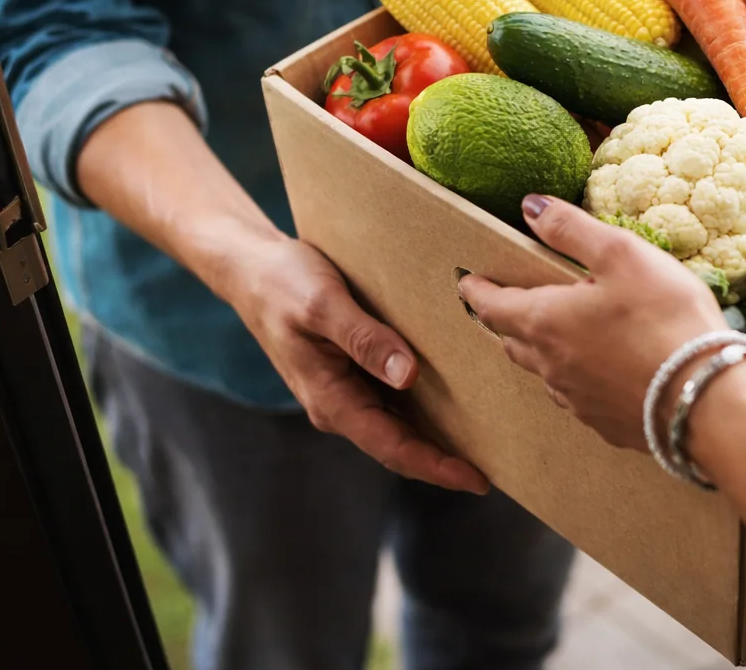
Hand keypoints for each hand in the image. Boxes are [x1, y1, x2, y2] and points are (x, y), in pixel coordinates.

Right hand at [224, 234, 488, 492]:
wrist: (249, 268)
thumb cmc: (283, 283)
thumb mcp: (323, 305)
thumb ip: (364, 340)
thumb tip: (407, 376)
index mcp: (330, 399)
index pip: (392, 446)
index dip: (435, 466)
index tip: (476, 479)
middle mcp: (339, 404)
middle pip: (399, 445)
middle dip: (443, 461)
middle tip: (495, 469)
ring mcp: (344, 391)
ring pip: (397, 425)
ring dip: (437, 438)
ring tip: (485, 443)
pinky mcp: (350, 373)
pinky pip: (392, 401)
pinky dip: (423, 409)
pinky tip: (455, 401)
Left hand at [458, 196, 724, 449]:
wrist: (707, 399)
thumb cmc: (664, 319)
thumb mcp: (621, 254)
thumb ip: (570, 228)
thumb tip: (530, 206)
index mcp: (545, 322)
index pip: (492, 306)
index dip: (477, 291)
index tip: (468, 282)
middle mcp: (551, 366)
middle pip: (513, 341)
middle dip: (508, 321)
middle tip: (512, 304)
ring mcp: (578, 401)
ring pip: (545, 373)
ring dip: (544, 352)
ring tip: (561, 334)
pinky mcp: (606, 425)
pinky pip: (579, 399)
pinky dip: (580, 379)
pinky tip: (603, 370)